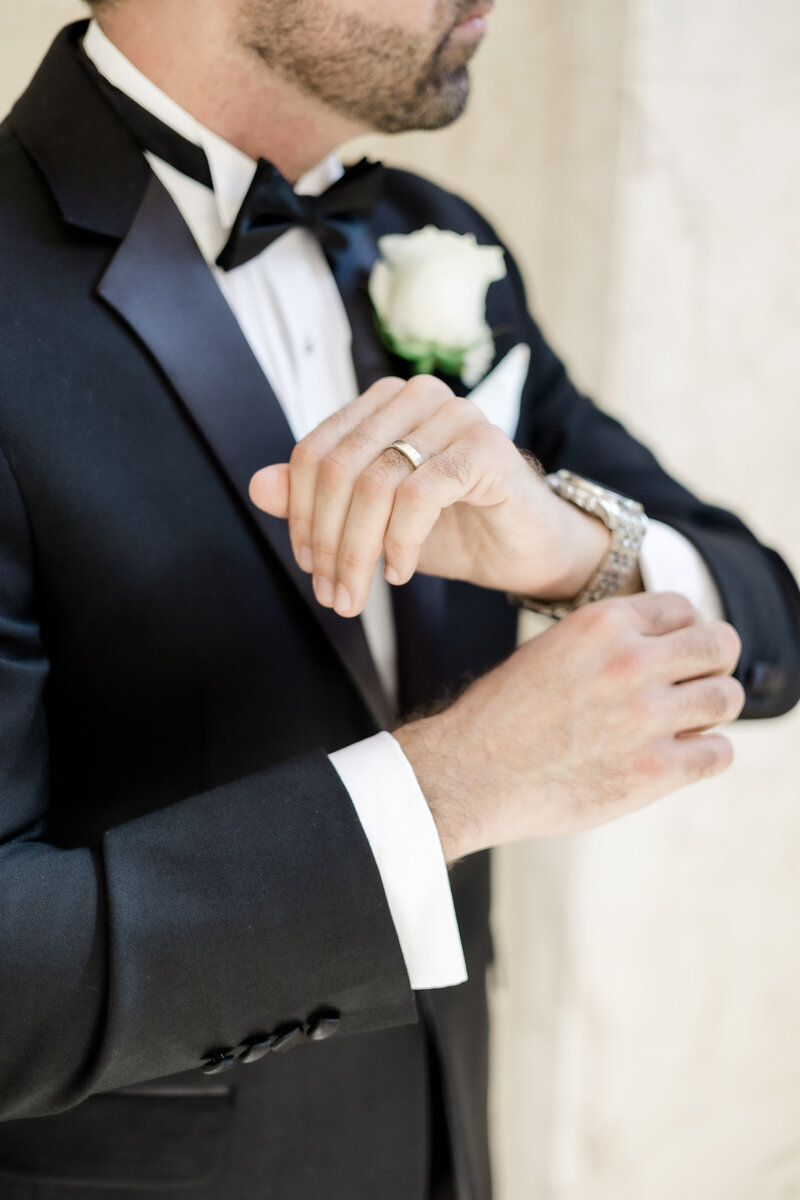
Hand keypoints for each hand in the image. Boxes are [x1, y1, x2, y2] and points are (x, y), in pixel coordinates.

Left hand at [249, 375, 611, 616]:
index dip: (301, 515)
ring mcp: (454, 416)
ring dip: (358, 551)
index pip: (315, 452)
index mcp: (382, 403)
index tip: (309, 567)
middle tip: (333, 594)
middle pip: (339, 468)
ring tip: (359, 594)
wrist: (527, 548)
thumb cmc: (451, 529)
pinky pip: (420, 495)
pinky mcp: (485, 448)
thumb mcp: (372, 520)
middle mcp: (415, 397)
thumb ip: (317, 500)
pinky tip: (401, 572)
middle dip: (328, 542)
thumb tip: (259, 486)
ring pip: (375, 484)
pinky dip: (401, 541)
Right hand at [394, 592, 744, 862]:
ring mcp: (646, 717)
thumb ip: (606, 642)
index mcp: (602, 623)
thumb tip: (658, 647)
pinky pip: (719, 753)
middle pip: (720, 644)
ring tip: (686, 724)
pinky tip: (679, 758)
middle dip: (711, 663)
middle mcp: (631, 661)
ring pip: (727, 697)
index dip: (683, 632)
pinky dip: (706, 755)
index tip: (672, 655)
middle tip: (692, 684)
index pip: (683, 607)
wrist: (469, 774)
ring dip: (712, 710)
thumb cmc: (501, 716)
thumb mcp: (551, 649)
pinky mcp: (655, 771)